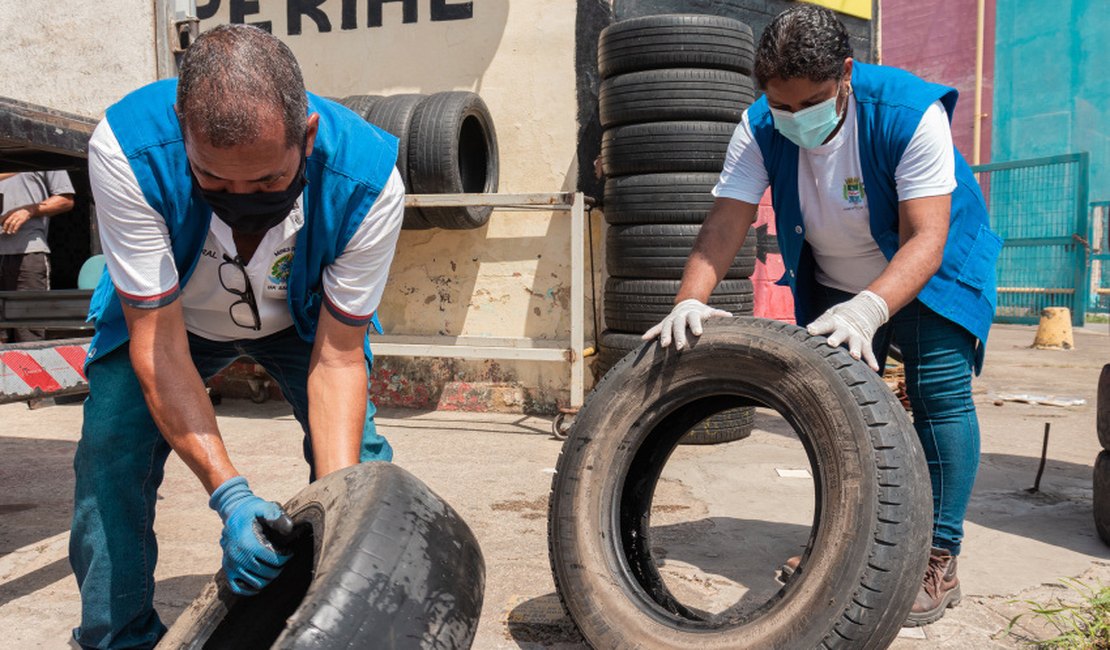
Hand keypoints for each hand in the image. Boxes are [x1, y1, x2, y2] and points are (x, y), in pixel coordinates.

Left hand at [1, 208, 32, 234]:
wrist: (28, 210)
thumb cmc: (20, 212)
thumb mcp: (13, 212)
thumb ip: (9, 216)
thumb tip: (3, 220)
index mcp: (10, 213)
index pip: (4, 218)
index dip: (1, 222)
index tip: (0, 226)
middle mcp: (13, 215)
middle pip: (7, 221)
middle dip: (5, 227)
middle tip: (3, 231)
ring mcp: (18, 217)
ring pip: (12, 224)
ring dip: (10, 229)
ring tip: (8, 232)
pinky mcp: (22, 219)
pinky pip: (18, 225)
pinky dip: (15, 229)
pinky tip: (14, 232)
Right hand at [208, 476, 290, 595]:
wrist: (232, 512)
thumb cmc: (251, 511)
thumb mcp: (264, 507)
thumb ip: (276, 515)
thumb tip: (289, 529)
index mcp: (248, 544)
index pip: (273, 561)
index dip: (285, 558)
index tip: (289, 552)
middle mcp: (238, 557)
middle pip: (266, 574)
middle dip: (279, 568)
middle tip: (282, 560)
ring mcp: (231, 566)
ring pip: (256, 584)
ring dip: (268, 578)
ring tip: (273, 568)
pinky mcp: (227, 570)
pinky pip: (238, 589)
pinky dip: (250, 589)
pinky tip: (260, 582)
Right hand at [642, 298, 731, 349]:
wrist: (687, 304)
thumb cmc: (701, 313)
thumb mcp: (709, 312)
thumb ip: (718, 314)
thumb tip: (731, 317)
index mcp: (693, 314)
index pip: (694, 319)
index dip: (696, 325)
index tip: (698, 332)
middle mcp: (680, 316)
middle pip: (679, 325)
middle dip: (679, 335)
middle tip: (680, 347)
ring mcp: (671, 319)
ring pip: (666, 327)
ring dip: (665, 336)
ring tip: (664, 345)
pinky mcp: (664, 324)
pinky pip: (656, 328)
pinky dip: (651, 333)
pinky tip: (644, 339)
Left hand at [806, 290, 889, 370]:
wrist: (866, 308)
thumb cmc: (841, 316)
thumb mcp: (830, 315)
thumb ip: (819, 324)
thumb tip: (802, 332)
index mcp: (834, 322)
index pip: (825, 324)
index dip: (818, 327)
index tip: (810, 330)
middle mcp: (846, 330)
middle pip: (840, 334)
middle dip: (836, 339)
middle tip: (831, 343)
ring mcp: (856, 337)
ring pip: (856, 344)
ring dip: (855, 350)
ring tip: (855, 356)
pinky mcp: (866, 343)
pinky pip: (869, 353)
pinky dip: (872, 361)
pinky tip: (874, 369)